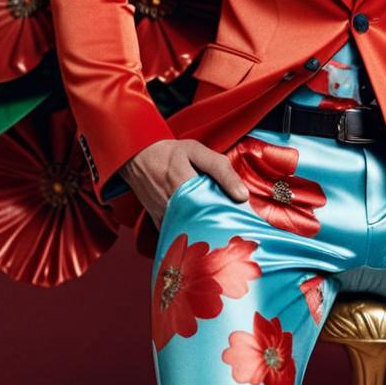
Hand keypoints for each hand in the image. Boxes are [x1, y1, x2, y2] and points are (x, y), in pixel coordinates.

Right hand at [119, 138, 249, 228]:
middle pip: (207, 227)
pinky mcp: (161, 224)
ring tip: (228, 229)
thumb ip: (221, 170)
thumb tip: (243, 196)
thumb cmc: (169, 153)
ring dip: (211, 231)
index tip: (248, 221)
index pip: (216, 210)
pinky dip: (196, 232)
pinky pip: (183, 234)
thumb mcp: (197, 151)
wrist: (137, 158)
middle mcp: (173, 207)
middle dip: (225, 228)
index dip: (234, 217)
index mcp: (184, 187)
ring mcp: (166, 218)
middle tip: (242, 229)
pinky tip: (208, 227)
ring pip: (195, 233)